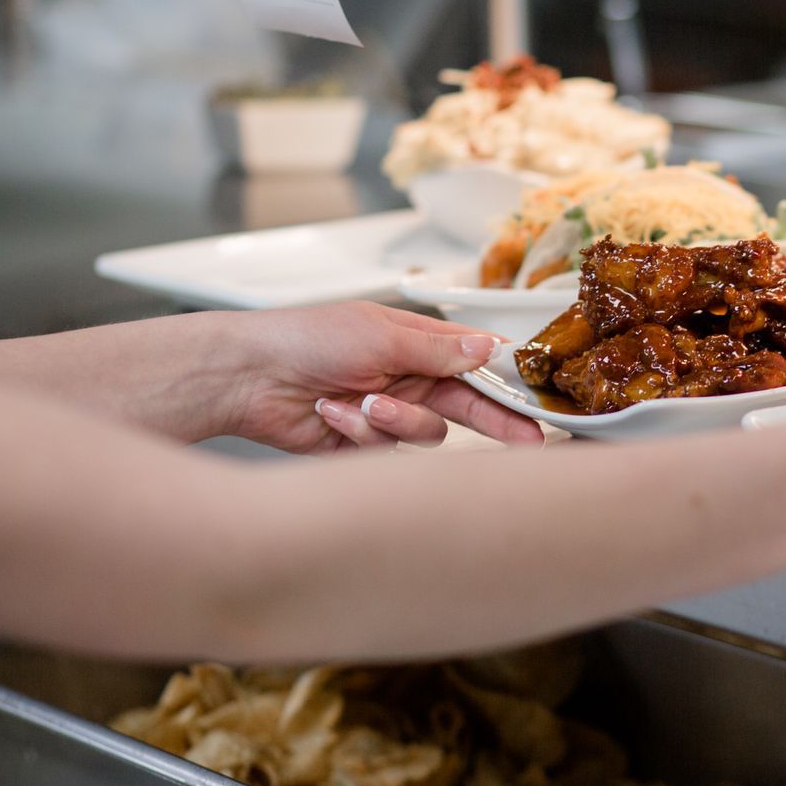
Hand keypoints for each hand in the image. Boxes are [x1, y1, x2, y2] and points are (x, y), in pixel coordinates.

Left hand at [223, 302, 544, 453]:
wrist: (248, 377)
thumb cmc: (306, 339)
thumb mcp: (380, 336)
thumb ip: (439, 351)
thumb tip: (490, 348)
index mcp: (416, 342)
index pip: (475, 360)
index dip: (506, 379)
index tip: (537, 399)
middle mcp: (408, 377)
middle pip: (467, 404)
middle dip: (494, 420)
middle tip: (527, 440)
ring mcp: (388, 411)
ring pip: (427, 433)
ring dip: (397, 420)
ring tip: (362, 403)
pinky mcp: (364, 444)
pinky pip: (386, 449)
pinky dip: (360, 431)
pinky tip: (332, 413)